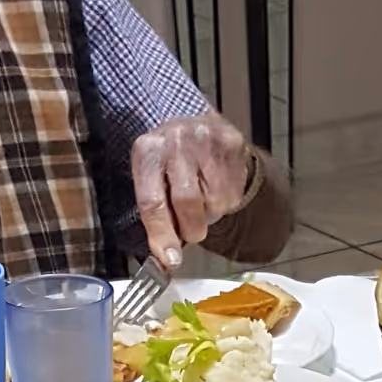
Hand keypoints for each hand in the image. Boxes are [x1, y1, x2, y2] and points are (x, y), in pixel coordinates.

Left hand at [131, 112, 256, 270]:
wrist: (192, 122)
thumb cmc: (168, 159)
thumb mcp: (150, 178)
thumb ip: (156, 216)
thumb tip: (166, 258)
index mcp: (148, 150)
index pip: (153, 201)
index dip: (162, 235)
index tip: (169, 259)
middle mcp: (177, 141)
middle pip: (187, 203)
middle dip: (190, 227)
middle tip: (190, 228)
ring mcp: (207, 140)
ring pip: (214, 202)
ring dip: (209, 213)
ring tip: (201, 195)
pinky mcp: (232, 144)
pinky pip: (233, 193)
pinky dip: (224, 200)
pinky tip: (215, 184)